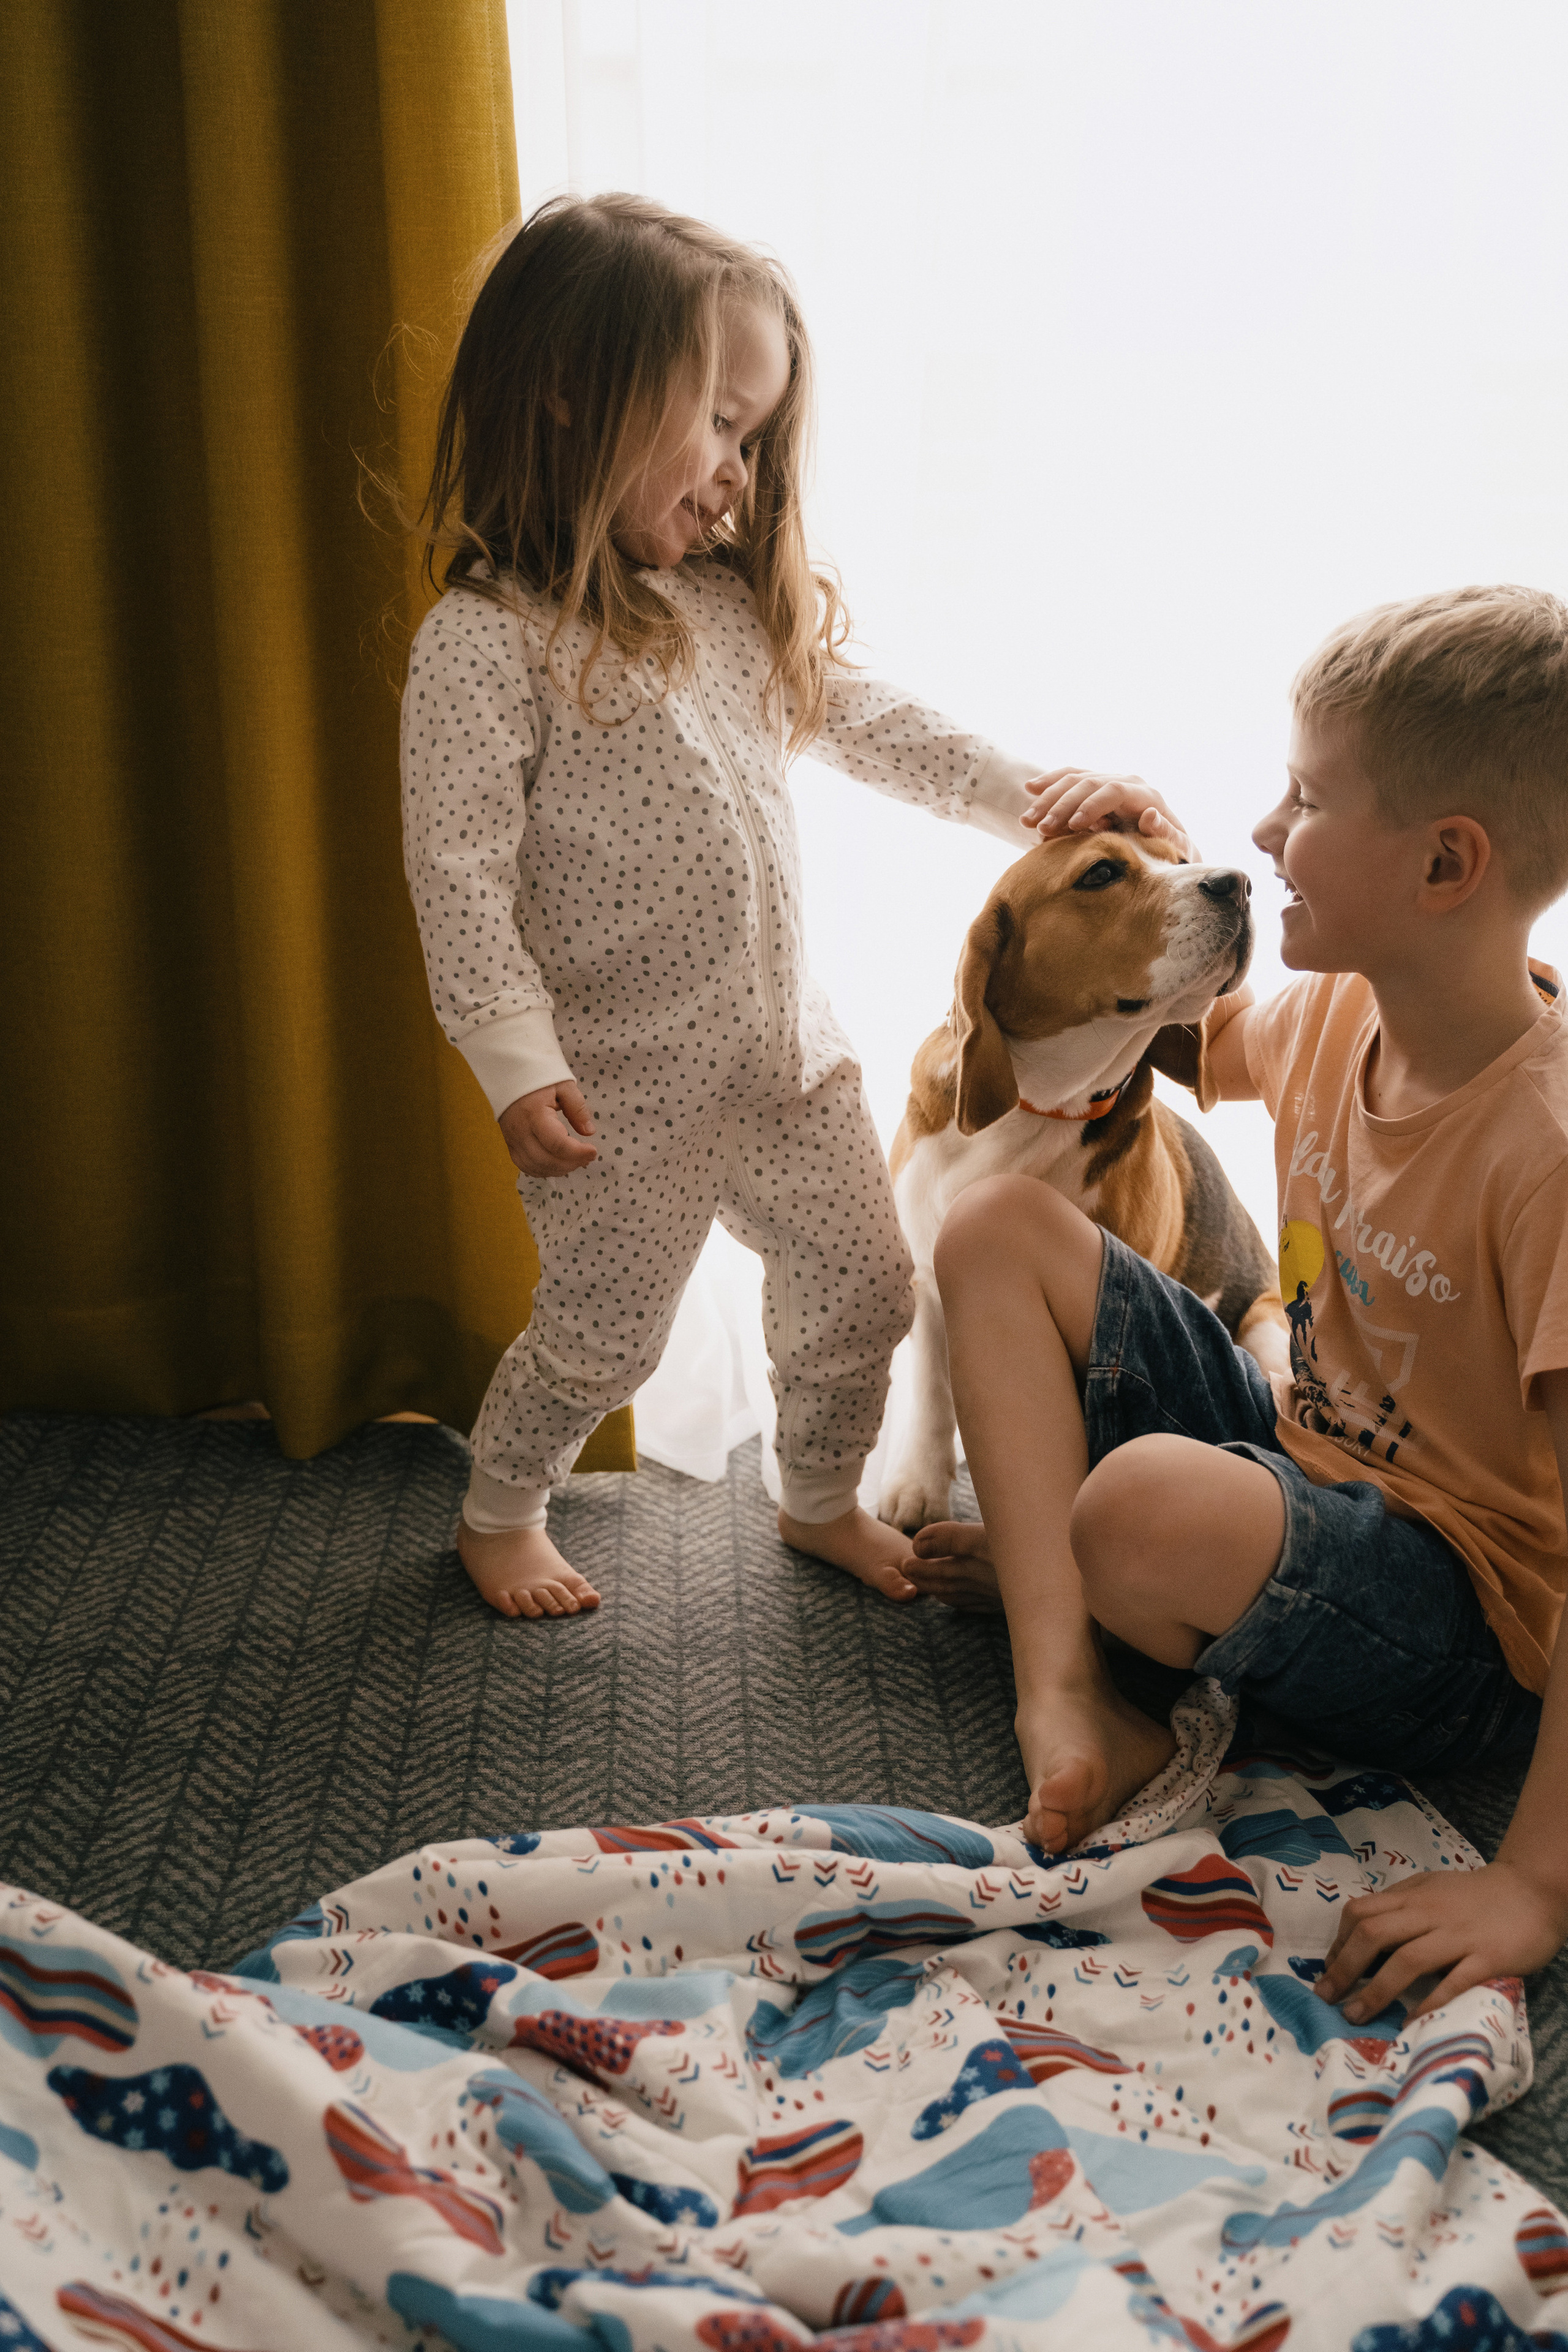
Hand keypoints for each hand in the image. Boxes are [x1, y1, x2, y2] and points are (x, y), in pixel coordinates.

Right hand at [498, 1081, 597, 1176]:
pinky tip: (558, 1164)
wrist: (508, 1075)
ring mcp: (513, 1140)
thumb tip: (589, 1132)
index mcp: (534, 1114)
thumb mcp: (563, 1086)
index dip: (577, 1152)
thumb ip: (577, 1108)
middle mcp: (521, 1131)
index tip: (593, 1150)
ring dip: (559, 1169)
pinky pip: (525, 1166)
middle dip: (572, 1163)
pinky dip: (544, 1170)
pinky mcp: (510, 1144)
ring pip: (536, 1167)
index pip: (557, 1143)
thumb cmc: (538, 1078)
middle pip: (547, 1159)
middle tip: (588, 1157)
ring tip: (576, 1161)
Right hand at [1023, 768, 1195, 859]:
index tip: (1072, 827)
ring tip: (1027, 821)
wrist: (1167, 847)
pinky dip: (1049, 783)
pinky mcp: (1096, 788)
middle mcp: (1127, 782)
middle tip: (1041, 829)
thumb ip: (1167, 834)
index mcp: (1146, 795)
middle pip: (1088, 783)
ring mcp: (1110, 781)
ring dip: (1048, 799)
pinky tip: (1029, 788)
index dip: (1091, 806)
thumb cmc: (1172, 853)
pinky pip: (1069, 778)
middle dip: (1062, 805)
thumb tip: (1150, 815)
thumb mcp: (1177, 848)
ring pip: (1074, 779)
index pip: (1114, 791)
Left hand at [1315, 1859, 1567, 2023]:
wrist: (1531, 1890)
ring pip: (1407, 1959)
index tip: (1328, 1971)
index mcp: (1412, 1896)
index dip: (1338, 1943)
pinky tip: (1409, 2021)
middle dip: (1344, 1968)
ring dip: (1375, 1990)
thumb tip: (1361, 1931)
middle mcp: (1429, 1913)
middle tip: (1326, 1998)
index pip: (1361, 1913)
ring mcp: (1458, 1936)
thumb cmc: (1475, 1894)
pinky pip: (1453, 1981)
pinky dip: (1428, 2002)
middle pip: (1374, 1934)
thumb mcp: (1430, 1888)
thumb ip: (1400, 1905)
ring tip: (1355, 2015)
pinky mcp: (1488, 1958)